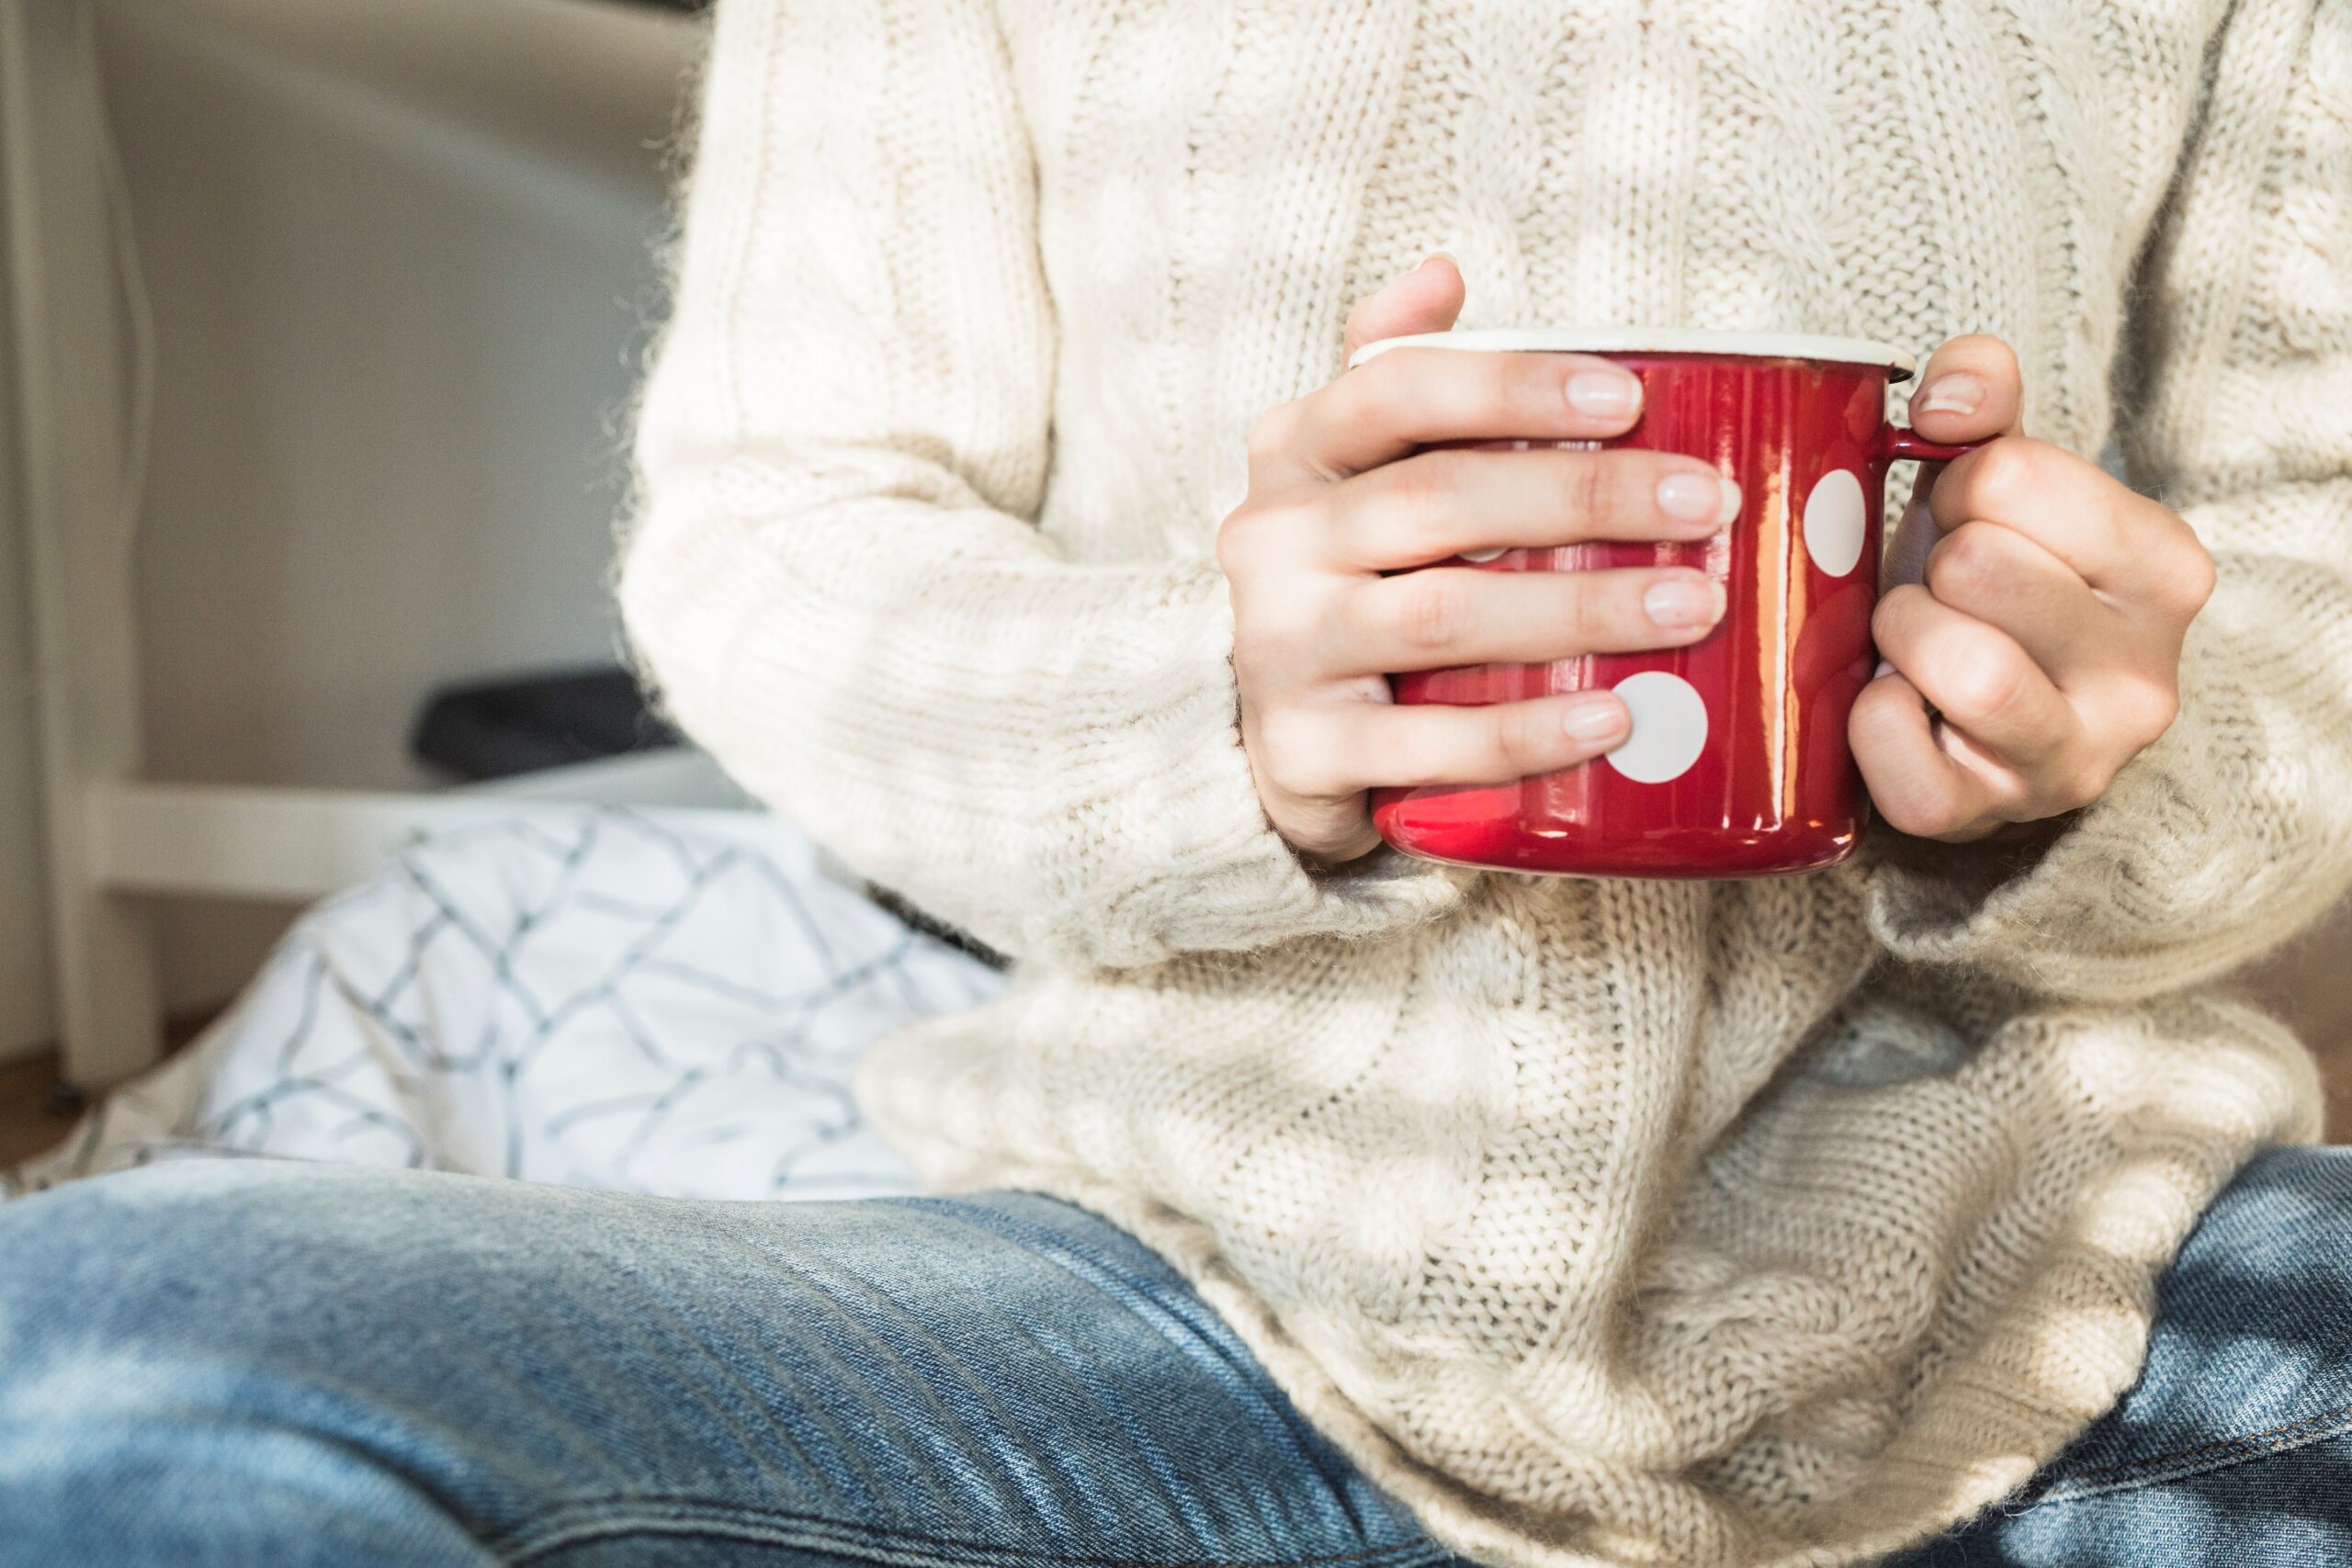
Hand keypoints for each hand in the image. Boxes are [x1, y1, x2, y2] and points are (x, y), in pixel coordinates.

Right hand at [1220, 259, 1740, 862]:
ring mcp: (1277, 650)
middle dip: (1586, 496)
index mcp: (1293, 453)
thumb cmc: (1348, 582)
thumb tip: (1443, 271)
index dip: (1512, 386)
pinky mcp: (1303, 752)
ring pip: (1440, 617)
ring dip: (1579, 610)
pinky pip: (1427, 745)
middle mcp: (1271, 542)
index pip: (1394, 388)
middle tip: (1709, 506)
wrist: (1272, 740)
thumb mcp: (1353, 472)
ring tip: (1693, 606)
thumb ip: (1395, 373)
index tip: (1630, 397)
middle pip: (1437, 501)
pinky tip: (1612, 721)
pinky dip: (1526, 732)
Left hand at [1851, 335, 2215, 843]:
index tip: (1970, 525)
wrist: (1970, 725)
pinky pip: (1895, 745)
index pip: (2011, 476)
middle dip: (1928, 566)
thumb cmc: (1986, 590)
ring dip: (1899, 634)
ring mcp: (2071, 758)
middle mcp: (2144, 674)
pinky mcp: (1984, 815)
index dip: (1959, 489)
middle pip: (1977, 565)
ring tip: (1910, 643)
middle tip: (1936, 593)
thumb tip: (1946, 401)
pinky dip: (1866, 716)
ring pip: (1962, 664)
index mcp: (2164, 569)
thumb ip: (1984, 396)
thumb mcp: (1999, 483)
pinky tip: (1892, 703)